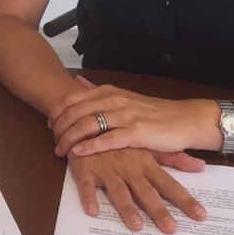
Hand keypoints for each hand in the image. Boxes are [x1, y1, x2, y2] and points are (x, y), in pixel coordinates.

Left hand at [50, 75, 220, 156]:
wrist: (184, 120)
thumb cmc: (153, 112)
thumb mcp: (123, 97)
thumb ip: (99, 91)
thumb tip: (78, 81)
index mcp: (109, 92)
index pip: (73, 99)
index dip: (57, 112)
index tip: (50, 124)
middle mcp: (114, 100)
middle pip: (76, 112)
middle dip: (60, 128)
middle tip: (53, 141)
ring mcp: (124, 116)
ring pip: (87, 125)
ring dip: (70, 139)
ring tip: (60, 150)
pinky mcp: (135, 133)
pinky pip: (106, 139)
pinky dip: (89, 146)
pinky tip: (78, 153)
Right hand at [69, 149, 207, 232]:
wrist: (84, 120)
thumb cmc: (118, 138)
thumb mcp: (147, 146)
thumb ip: (172, 158)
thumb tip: (201, 166)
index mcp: (145, 162)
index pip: (168, 183)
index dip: (184, 199)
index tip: (200, 215)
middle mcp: (128, 166)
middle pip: (145, 190)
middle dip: (158, 209)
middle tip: (170, 228)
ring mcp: (106, 167)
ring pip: (118, 188)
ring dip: (126, 206)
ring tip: (136, 225)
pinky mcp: (84, 167)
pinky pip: (86, 183)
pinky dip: (88, 196)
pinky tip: (92, 211)